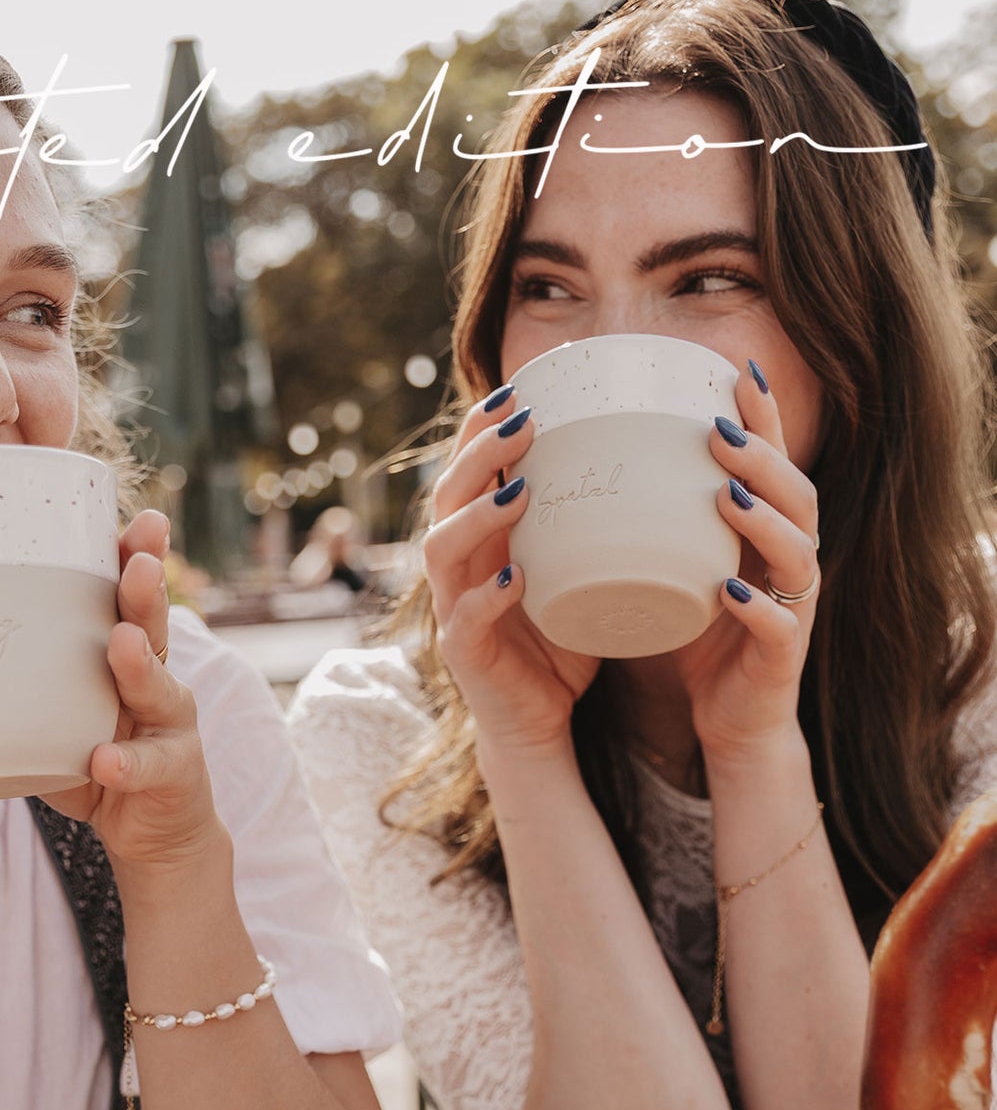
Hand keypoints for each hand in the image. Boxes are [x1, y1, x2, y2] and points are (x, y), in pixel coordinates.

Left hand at [40, 510, 225, 878]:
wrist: (154, 833)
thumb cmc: (96, 760)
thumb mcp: (60, 714)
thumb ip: (20, 680)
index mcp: (128, 656)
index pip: (128, 598)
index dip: (134, 557)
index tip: (137, 520)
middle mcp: (156, 680)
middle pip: (152, 626)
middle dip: (145, 591)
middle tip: (138, 560)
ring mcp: (169, 726)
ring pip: (159, 688)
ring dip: (140, 664)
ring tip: (122, 641)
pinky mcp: (172, 774)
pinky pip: (145, 767)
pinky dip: (125, 763)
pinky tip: (106, 759)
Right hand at [424, 387, 599, 753]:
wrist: (538, 720)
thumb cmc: (563, 640)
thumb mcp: (582, 571)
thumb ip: (602, 524)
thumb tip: (667, 459)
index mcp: (482, 540)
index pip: (469, 471)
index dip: (482, 429)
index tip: (520, 388)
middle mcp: (457, 566)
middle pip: (446, 497)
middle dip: (479, 454)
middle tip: (521, 420)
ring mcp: (453, 608)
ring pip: (441, 550)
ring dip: (476, 516)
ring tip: (519, 491)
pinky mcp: (463, 653)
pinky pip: (464, 619)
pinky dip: (487, 597)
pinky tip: (516, 577)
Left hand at [677, 365, 820, 761]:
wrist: (729, 719)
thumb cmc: (696, 633)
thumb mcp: (673, 565)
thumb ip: (648, 518)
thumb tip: (582, 462)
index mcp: (765, 534)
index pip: (772, 464)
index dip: (765, 420)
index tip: (737, 373)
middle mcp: (788, 563)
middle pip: (797, 495)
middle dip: (763, 459)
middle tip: (719, 430)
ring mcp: (792, 609)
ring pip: (797, 553)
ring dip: (765, 521)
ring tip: (726, 495)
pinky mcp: (781, 658)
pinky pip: (779, 627)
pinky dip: (757, 607)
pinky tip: (729, 590)